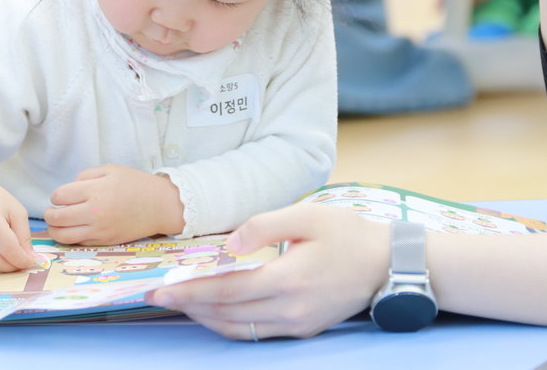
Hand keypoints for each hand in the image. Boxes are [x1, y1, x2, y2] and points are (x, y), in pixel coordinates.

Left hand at [44, 164, 184, 244]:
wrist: (159, 205)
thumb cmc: (135, 184)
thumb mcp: (111, 169)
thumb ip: (86, 175)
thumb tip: (68, 189)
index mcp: (95, 190)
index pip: (60, 195)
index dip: (56, 195)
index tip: (62, 196)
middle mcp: (94, 212)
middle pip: (57, 217)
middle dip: (50, 213)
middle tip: (53, 210)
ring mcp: (99, 229)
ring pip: (62, 235)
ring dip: (54, 229)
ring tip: (57, 223)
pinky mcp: (104, 241)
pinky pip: (77, 243)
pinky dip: (70, 237)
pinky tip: (72, 230)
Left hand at [148, 204, 388, 339]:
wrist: (389, 263)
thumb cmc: (349, 232)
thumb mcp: (307, 214)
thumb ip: (263, 226)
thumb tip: (227, 246)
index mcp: (288, 279)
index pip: (224, 291)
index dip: (187, 292)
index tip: (157, 291)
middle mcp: (290, 309)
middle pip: (225, 314)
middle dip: (187, 306)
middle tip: (157, 297)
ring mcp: (297, 324)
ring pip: (237, 329)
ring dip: (205, 318)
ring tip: (181, 303)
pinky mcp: (303, 329)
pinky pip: (256, 333)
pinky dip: (229, 324)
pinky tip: (216, 311)